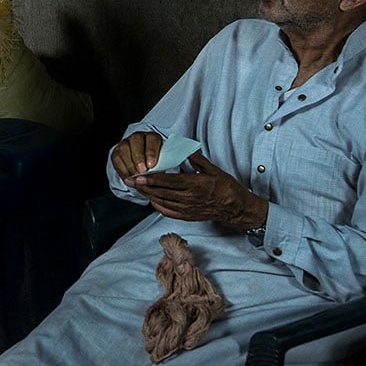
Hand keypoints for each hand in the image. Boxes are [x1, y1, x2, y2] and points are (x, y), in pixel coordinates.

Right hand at [110, 131, 163, 179]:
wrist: (144, 167)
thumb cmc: (155, 165)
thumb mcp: (161, 164)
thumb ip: (159, 166)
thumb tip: (156, 175)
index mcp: (152, 137)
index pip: (152, 139)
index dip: (151, 152)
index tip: (151, 165)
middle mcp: (138, 137)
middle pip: (136, 141)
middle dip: (138, 158)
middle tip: (142, 171)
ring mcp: (125, 143)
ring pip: (124, 149)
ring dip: (130, 165)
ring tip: (135, 177)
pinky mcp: (117, 152)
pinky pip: (117, 159)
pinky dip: (122, 170)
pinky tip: (128, 178)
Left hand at [127, 152, 268, 229]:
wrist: (236, 208)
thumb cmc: (226, 187)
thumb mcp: (214, 170)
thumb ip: (197, 160)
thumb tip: (185, 148)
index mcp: (195, 185)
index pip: (168, 181)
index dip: (152, 179)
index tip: (139, 176)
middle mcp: (189, 198)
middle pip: (161, 192)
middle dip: (144, 187)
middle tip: (129, 180)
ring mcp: (188, 209)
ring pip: (163, 202)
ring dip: (148, 195)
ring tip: (136, 189)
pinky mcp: (188, 216)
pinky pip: (169, 213)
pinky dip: (158, 206)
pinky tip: (151, 200)